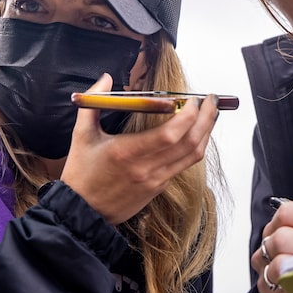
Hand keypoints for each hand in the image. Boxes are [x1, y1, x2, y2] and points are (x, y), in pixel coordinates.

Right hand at [61, 74, 218, 223]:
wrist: (82, 213)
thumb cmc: (81, 175)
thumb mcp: (81, 135)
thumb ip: (93, 102)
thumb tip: (105, 78)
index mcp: (127, 152)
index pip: (170, 133)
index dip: (189, 115)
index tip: (193, 99)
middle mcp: (146, 168)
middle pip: (190, 142)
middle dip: (206, 118)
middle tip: (212, 101)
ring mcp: (156, 180)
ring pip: (193, 155)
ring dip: (206, 132)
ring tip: (210, 114)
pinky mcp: (159, 187)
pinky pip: (184, 165)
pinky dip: (195, 147)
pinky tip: (196, 133)